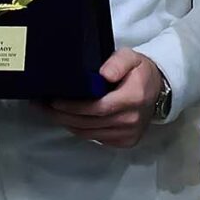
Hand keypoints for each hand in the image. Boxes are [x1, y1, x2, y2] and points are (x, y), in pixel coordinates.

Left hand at [43, 48, 164, 146]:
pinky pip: (95, 138)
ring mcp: (127, 134)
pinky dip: (79, 129)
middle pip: (88, 123)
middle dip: (61, 115)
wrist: (158, 90)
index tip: (53, 100)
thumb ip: (117, 62)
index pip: (97, 107)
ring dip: (66, 123)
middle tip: (41, 106)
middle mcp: (130, 120)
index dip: (73, 107)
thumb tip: (103, 75)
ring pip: (88, 133)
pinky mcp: (124, 142)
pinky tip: (67, 118)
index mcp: (132, 99)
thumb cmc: (139, 72)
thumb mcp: (131, 57)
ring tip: (49, 111)